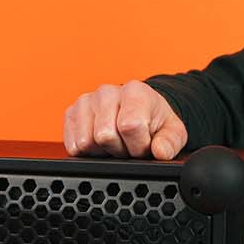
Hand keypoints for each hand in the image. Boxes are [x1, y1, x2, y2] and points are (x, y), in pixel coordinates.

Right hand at [62, 81, 187, 158]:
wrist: (139, 111)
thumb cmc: (153, 120)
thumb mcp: (172, 131)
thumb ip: (171, 142)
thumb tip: (160, 151)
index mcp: (135, 91)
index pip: (129, 125)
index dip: (138, 145)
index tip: (144, 144)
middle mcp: (107, 92)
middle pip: (105, 136)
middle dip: (120, 149)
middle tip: (128, 144)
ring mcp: (86, 101)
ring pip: (86, 142)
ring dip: (103, 151)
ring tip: (115, 142)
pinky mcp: (71, 113)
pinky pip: (72, 145)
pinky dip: (87, 152)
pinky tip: (100, 143)